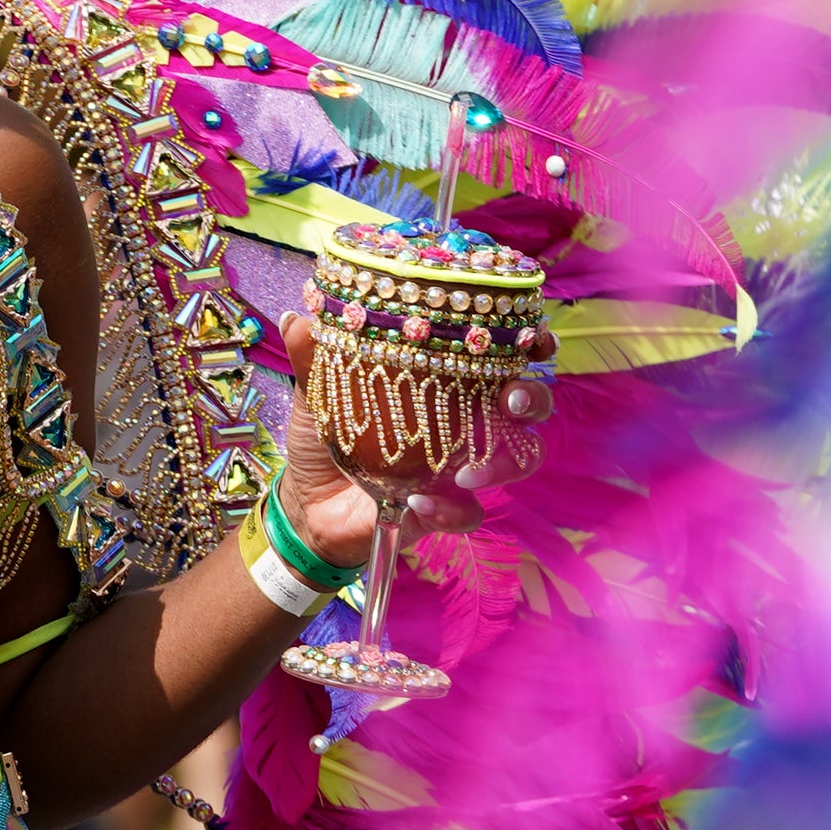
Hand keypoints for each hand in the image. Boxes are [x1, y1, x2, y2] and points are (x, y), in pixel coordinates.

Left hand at [275, 316, 556, 566]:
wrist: (307, 504)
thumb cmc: (322, 436)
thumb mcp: (315, 394)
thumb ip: (314, 359)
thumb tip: (297, 316)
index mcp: (443, 382)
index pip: (499, 355)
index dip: (526, 342)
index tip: (533, 337)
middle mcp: (463, 419)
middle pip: (527, 403)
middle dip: (531, 398)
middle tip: (511, 400)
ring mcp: (461, 464)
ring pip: (518, 459)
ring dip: (504, 462)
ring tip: (467, 472)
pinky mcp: (447, 507)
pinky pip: (471, 513)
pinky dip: (452, 510)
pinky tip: (421, 502)